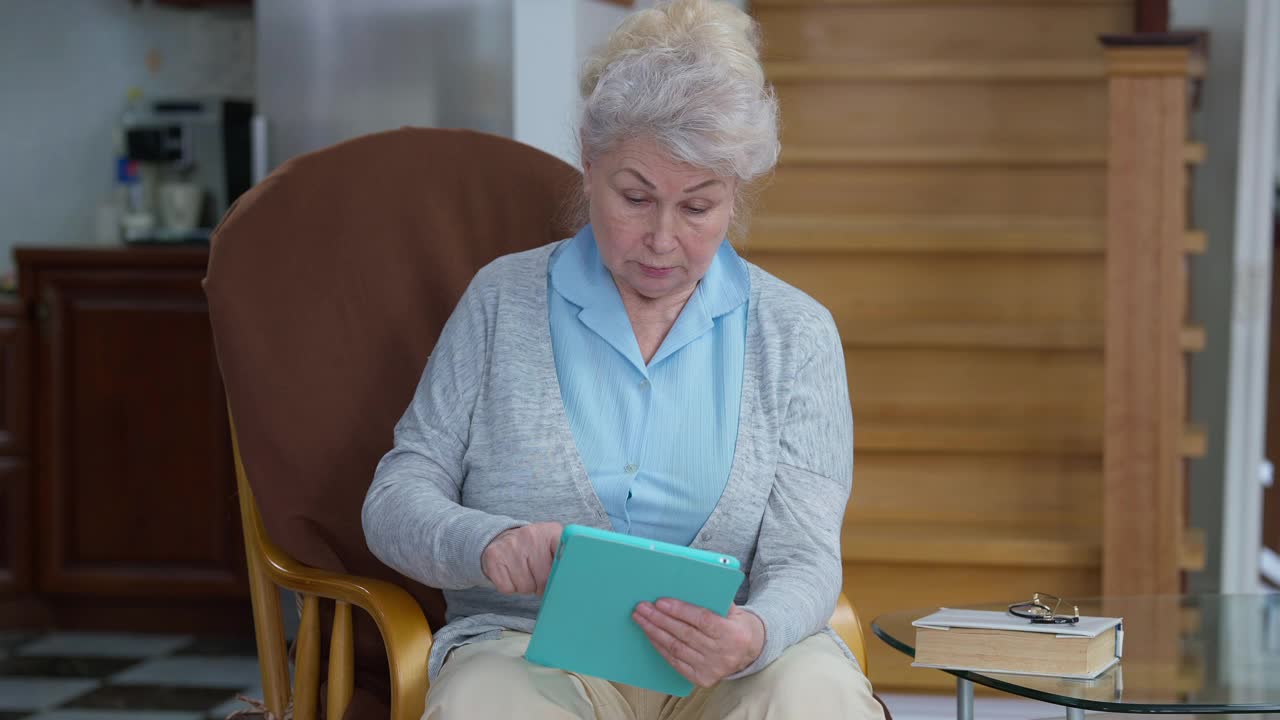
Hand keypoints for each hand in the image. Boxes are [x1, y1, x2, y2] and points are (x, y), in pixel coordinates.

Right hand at [481, 522, 561, 594]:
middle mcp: (530, 535)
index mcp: (550, 532)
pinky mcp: (494, 557)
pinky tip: (511, 574)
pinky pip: (507, 588)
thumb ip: (564, 560)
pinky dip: (510, 587)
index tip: (565, 580)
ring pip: (525, 587)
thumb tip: (574, 584)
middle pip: (544, 579)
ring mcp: (510, 545)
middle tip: (537, 576)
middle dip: (542, 585)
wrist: (502, 538)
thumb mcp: (552, 546)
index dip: (564, 572)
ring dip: (526, 586)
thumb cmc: (534, 549)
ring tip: (524, 573)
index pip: (564, 554)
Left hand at [633, 599, 764, 687]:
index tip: (660, 602)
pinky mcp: (702, 679)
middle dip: (660, 619)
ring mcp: (711, 668)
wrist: (751, 652)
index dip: (680, 610)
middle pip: (684, 634)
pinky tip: (650, 636)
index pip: (702, 620)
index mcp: (732, 633)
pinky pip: (676, 662)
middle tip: (642, 608)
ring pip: (677, 648)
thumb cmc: (736, 624)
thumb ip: (713, 601)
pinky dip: (661, 648)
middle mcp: (722, 653)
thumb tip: (683, 589)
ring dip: (655, 632)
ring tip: (641, 619)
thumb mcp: (733, 610)